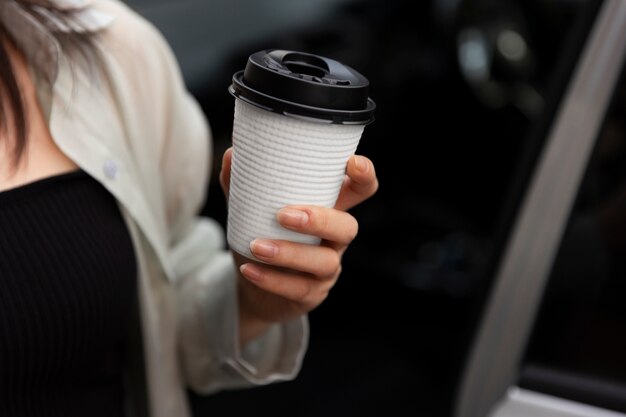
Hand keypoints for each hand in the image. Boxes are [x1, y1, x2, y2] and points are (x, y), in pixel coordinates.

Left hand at [219, 147, 378, 344]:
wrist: (253, 289)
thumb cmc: (261, 238)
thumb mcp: (249, 211)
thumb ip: (242, 184)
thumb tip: (231, 153)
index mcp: (328, 208)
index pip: (360, 190)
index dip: (364, 176)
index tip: (351, 162)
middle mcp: (335, 238)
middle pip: (348, 227)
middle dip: (320, 219)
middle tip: (283, 215)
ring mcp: (327, 269)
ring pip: (325, 262)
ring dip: (290, 253)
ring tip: (257, 246)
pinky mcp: (312, 294)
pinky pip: (299, 288)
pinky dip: (272, 279)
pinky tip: (248, 269)